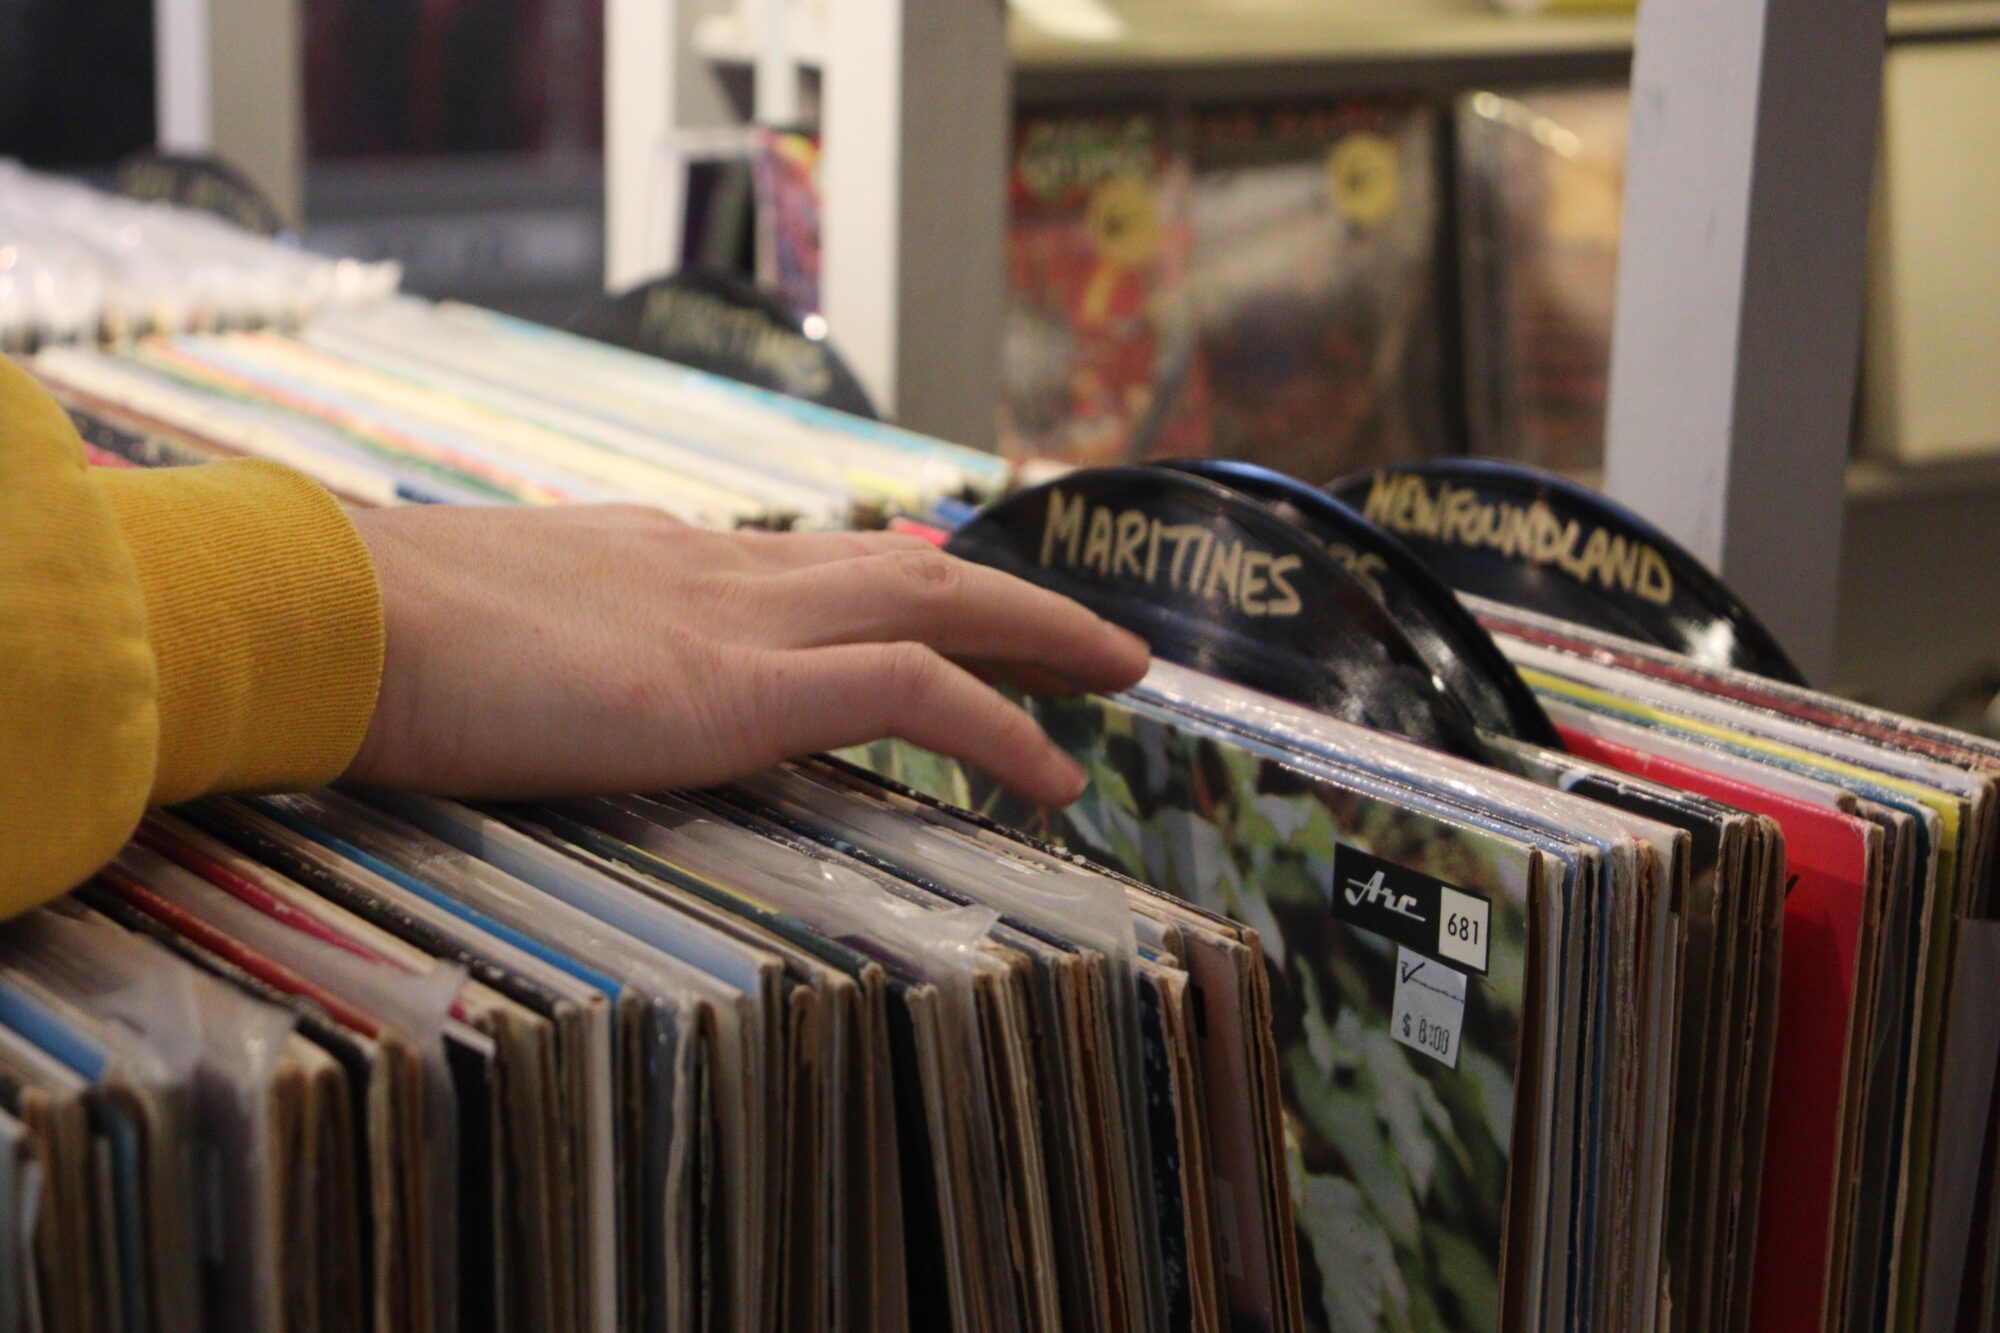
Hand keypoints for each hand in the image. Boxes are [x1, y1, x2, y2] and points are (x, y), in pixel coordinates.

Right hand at [343, 504, 1148, 805]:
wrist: (322, 614)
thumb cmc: (370, 637)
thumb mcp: (490, 629)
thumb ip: (558, 646)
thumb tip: (576, 675)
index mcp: (657, 558)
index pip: (813, 562)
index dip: (901, 580)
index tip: (953, 596)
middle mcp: (716, 569)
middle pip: (904, 569)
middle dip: (1008, 599)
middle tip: (1086, 631)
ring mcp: (733, 620)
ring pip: (938, 611)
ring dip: (1040, 642)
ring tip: (1115, 680)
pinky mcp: (733, 689)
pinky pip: (912, 696)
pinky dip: (999, 729)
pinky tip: (1055, 773)